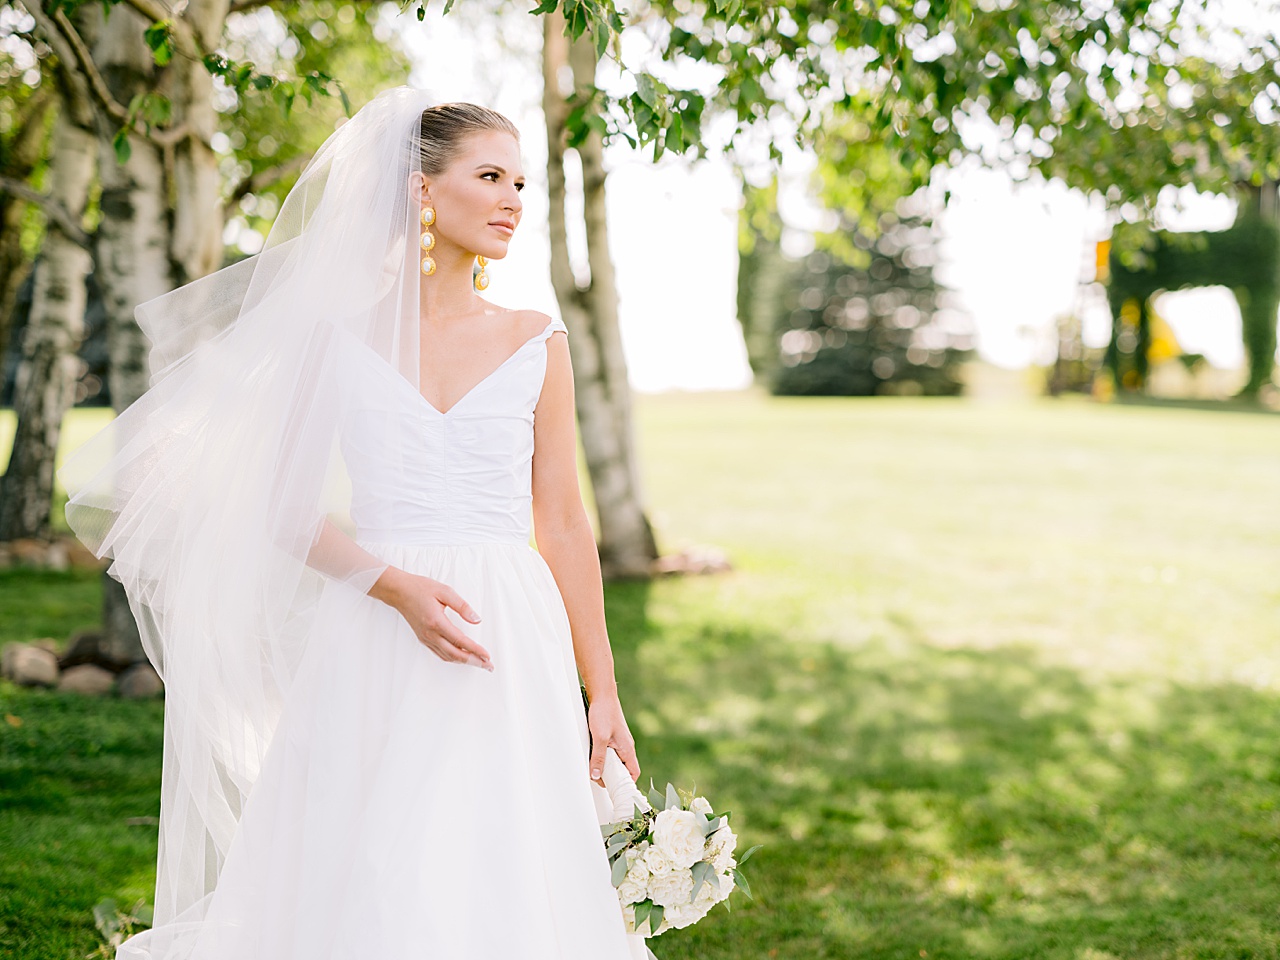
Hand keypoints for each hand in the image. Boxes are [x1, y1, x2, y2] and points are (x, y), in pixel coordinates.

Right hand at [378, 568, 492, 670]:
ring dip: (464, 661)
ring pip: (447, 656)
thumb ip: (462, 606)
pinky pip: (440, 653)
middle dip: (474, 661)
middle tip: (488, 665)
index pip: (460, 641)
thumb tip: (476, 619)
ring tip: (479, 662)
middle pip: (455, 654)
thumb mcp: (445, 591)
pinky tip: (461, 657)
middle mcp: (430, 634)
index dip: (475, 650)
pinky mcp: (423, 639)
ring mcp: (425, 638)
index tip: (487, 656)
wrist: (399, 591)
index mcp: (436, 622)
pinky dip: (452, 658)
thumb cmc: (420, 588)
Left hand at [586, 692, 639, 787]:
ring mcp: (619, 742)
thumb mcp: (600, 738)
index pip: (633, 773)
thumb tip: (596, 776)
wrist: (602, 695)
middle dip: (612, 776)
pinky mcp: (611, 737)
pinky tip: (592, 755)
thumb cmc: (604, 713)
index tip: (616, 790)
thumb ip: (599, 758)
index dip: (626, 784)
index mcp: (627, 749)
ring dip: (605, 766)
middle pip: (623, 769)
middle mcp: (625, 747)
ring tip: (593, 767)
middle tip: (598, 778)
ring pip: (614, 761)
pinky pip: (609, 752)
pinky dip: (602, 756)